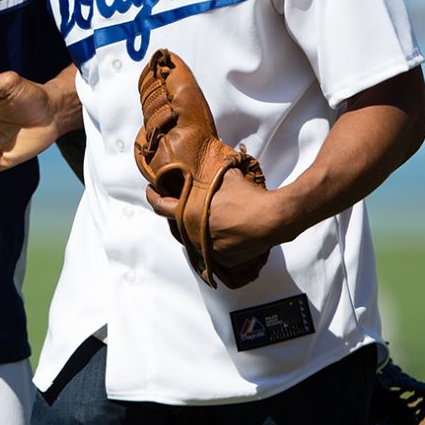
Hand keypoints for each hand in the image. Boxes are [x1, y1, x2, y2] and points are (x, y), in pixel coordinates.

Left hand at [145, 173, 284, 276]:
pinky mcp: (223, 259)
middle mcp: (195, 234)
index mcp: (190, 213)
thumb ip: (209, 174)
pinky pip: (213, 248)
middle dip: (182, 211)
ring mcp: (209, 248)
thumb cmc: (249, 197)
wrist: (273, 219)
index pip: (161, 206)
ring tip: (211, 214)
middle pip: (180, 223)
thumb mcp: (225, 176)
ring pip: (196, 236)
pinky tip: (225, 228)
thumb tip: (206, 165)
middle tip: (187, 201)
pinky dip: (215, 239)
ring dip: (199, 226)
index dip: (153, 197)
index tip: (151, 190)